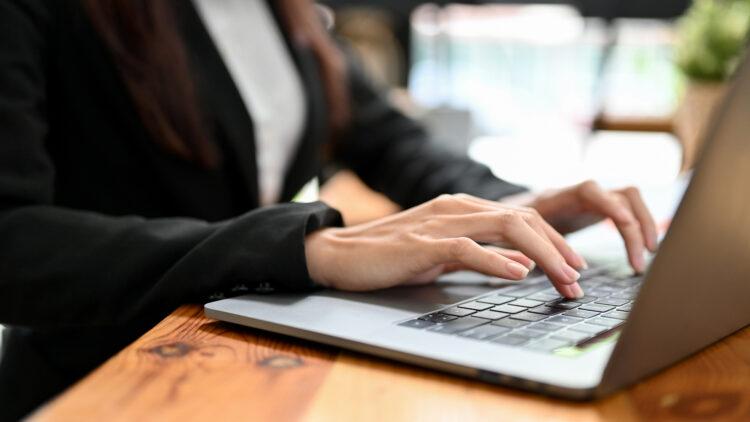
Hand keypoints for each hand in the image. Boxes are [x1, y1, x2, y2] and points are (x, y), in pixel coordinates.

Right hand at [305, 194, 586, 297]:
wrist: (340, 254)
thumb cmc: (391, 255)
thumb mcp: (446, 254)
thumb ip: (483, 255)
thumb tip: (521, 264)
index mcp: (463, 208)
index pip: (522, 217)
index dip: (554, 241)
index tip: (574, 267)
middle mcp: (457, 207)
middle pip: (523, 219)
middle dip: (558, 248)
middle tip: (578, 278)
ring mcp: (440, 222)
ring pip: (505, 227)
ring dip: (542, 255)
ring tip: (564, 279)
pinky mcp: (422, 243)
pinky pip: (467, 248)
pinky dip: (496, 261)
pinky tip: (519, 274)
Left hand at [503, 181, 657, 272]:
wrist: (507, 213)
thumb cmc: (507, 226)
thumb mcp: (509, 235)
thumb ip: (518, 246)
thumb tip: (528, 266)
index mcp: (554, 196)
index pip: (587, 191)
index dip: (607, 204)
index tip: (623, 223)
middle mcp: (577, 193)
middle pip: (620, 195)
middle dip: (635, 226)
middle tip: (638, 262)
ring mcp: (590, 198)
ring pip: (628, 200)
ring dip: (644, 225)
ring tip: (646, 257)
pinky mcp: (596, 207)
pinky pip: (625, 210)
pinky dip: (636, 228)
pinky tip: (638, 252)